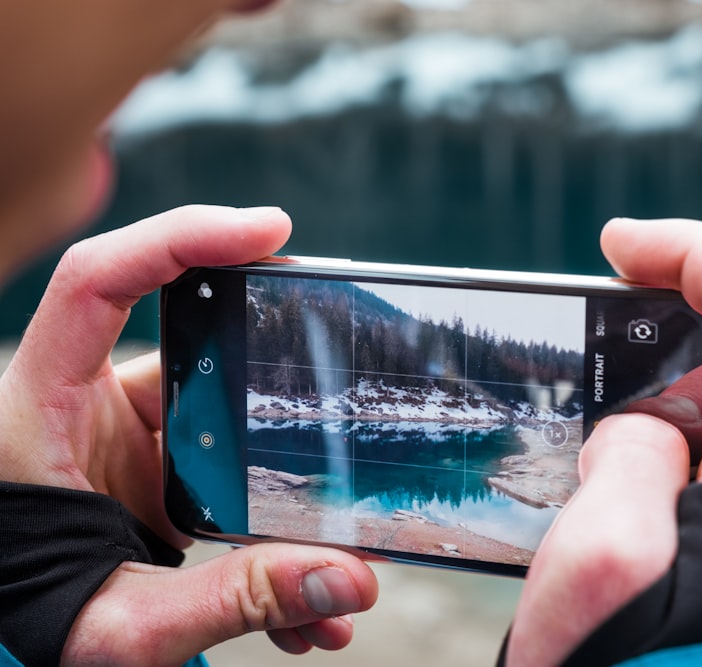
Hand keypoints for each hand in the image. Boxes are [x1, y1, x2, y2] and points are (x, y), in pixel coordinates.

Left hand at [0, 205, 377, 663]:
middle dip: (275, 346)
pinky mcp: (164, 464)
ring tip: (335, 524)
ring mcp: (131, 432)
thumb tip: (348, 575)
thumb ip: (230, 600)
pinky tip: (310, 573)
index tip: (270, 230)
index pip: (98, 280)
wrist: (15, 642)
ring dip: (286, 467)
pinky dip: (277, 510)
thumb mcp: (124, 626)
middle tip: (346, 356)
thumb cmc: (37, 620)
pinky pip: (235, 460)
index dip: (179, 235)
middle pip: (192, 335)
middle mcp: (90, 403)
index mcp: (44, 410)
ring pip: (229, 410)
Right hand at [505, 218, 701, 665]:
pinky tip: (627, 468)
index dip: (698, 253)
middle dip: (687, 310)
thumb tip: (649, 432)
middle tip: (603, 321)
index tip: (619, 245)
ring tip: (601, 416)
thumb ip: (629, 460)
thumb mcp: (600, 567)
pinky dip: (688, 432)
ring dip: (682, 379)